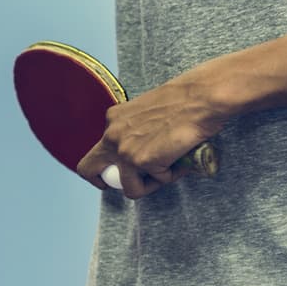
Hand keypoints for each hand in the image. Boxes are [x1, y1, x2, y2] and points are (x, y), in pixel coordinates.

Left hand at [75, 70, 230, 199]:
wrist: (199, 98)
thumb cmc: (184, 103)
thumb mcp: (147, 113)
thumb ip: (137, 131)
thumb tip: (144, 154)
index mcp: (113, 119)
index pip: (100, 149)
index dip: (111, 164)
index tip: (126, 169)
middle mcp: (112, 134)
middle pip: (87, 170)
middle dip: (105, 181)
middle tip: (129, 183)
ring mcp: (123, 150)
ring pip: (127, 187)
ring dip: (150, 184)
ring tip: (170, 168)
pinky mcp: (140, 162)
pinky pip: (153, 184)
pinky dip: (168, 177)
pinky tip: (179, 160)